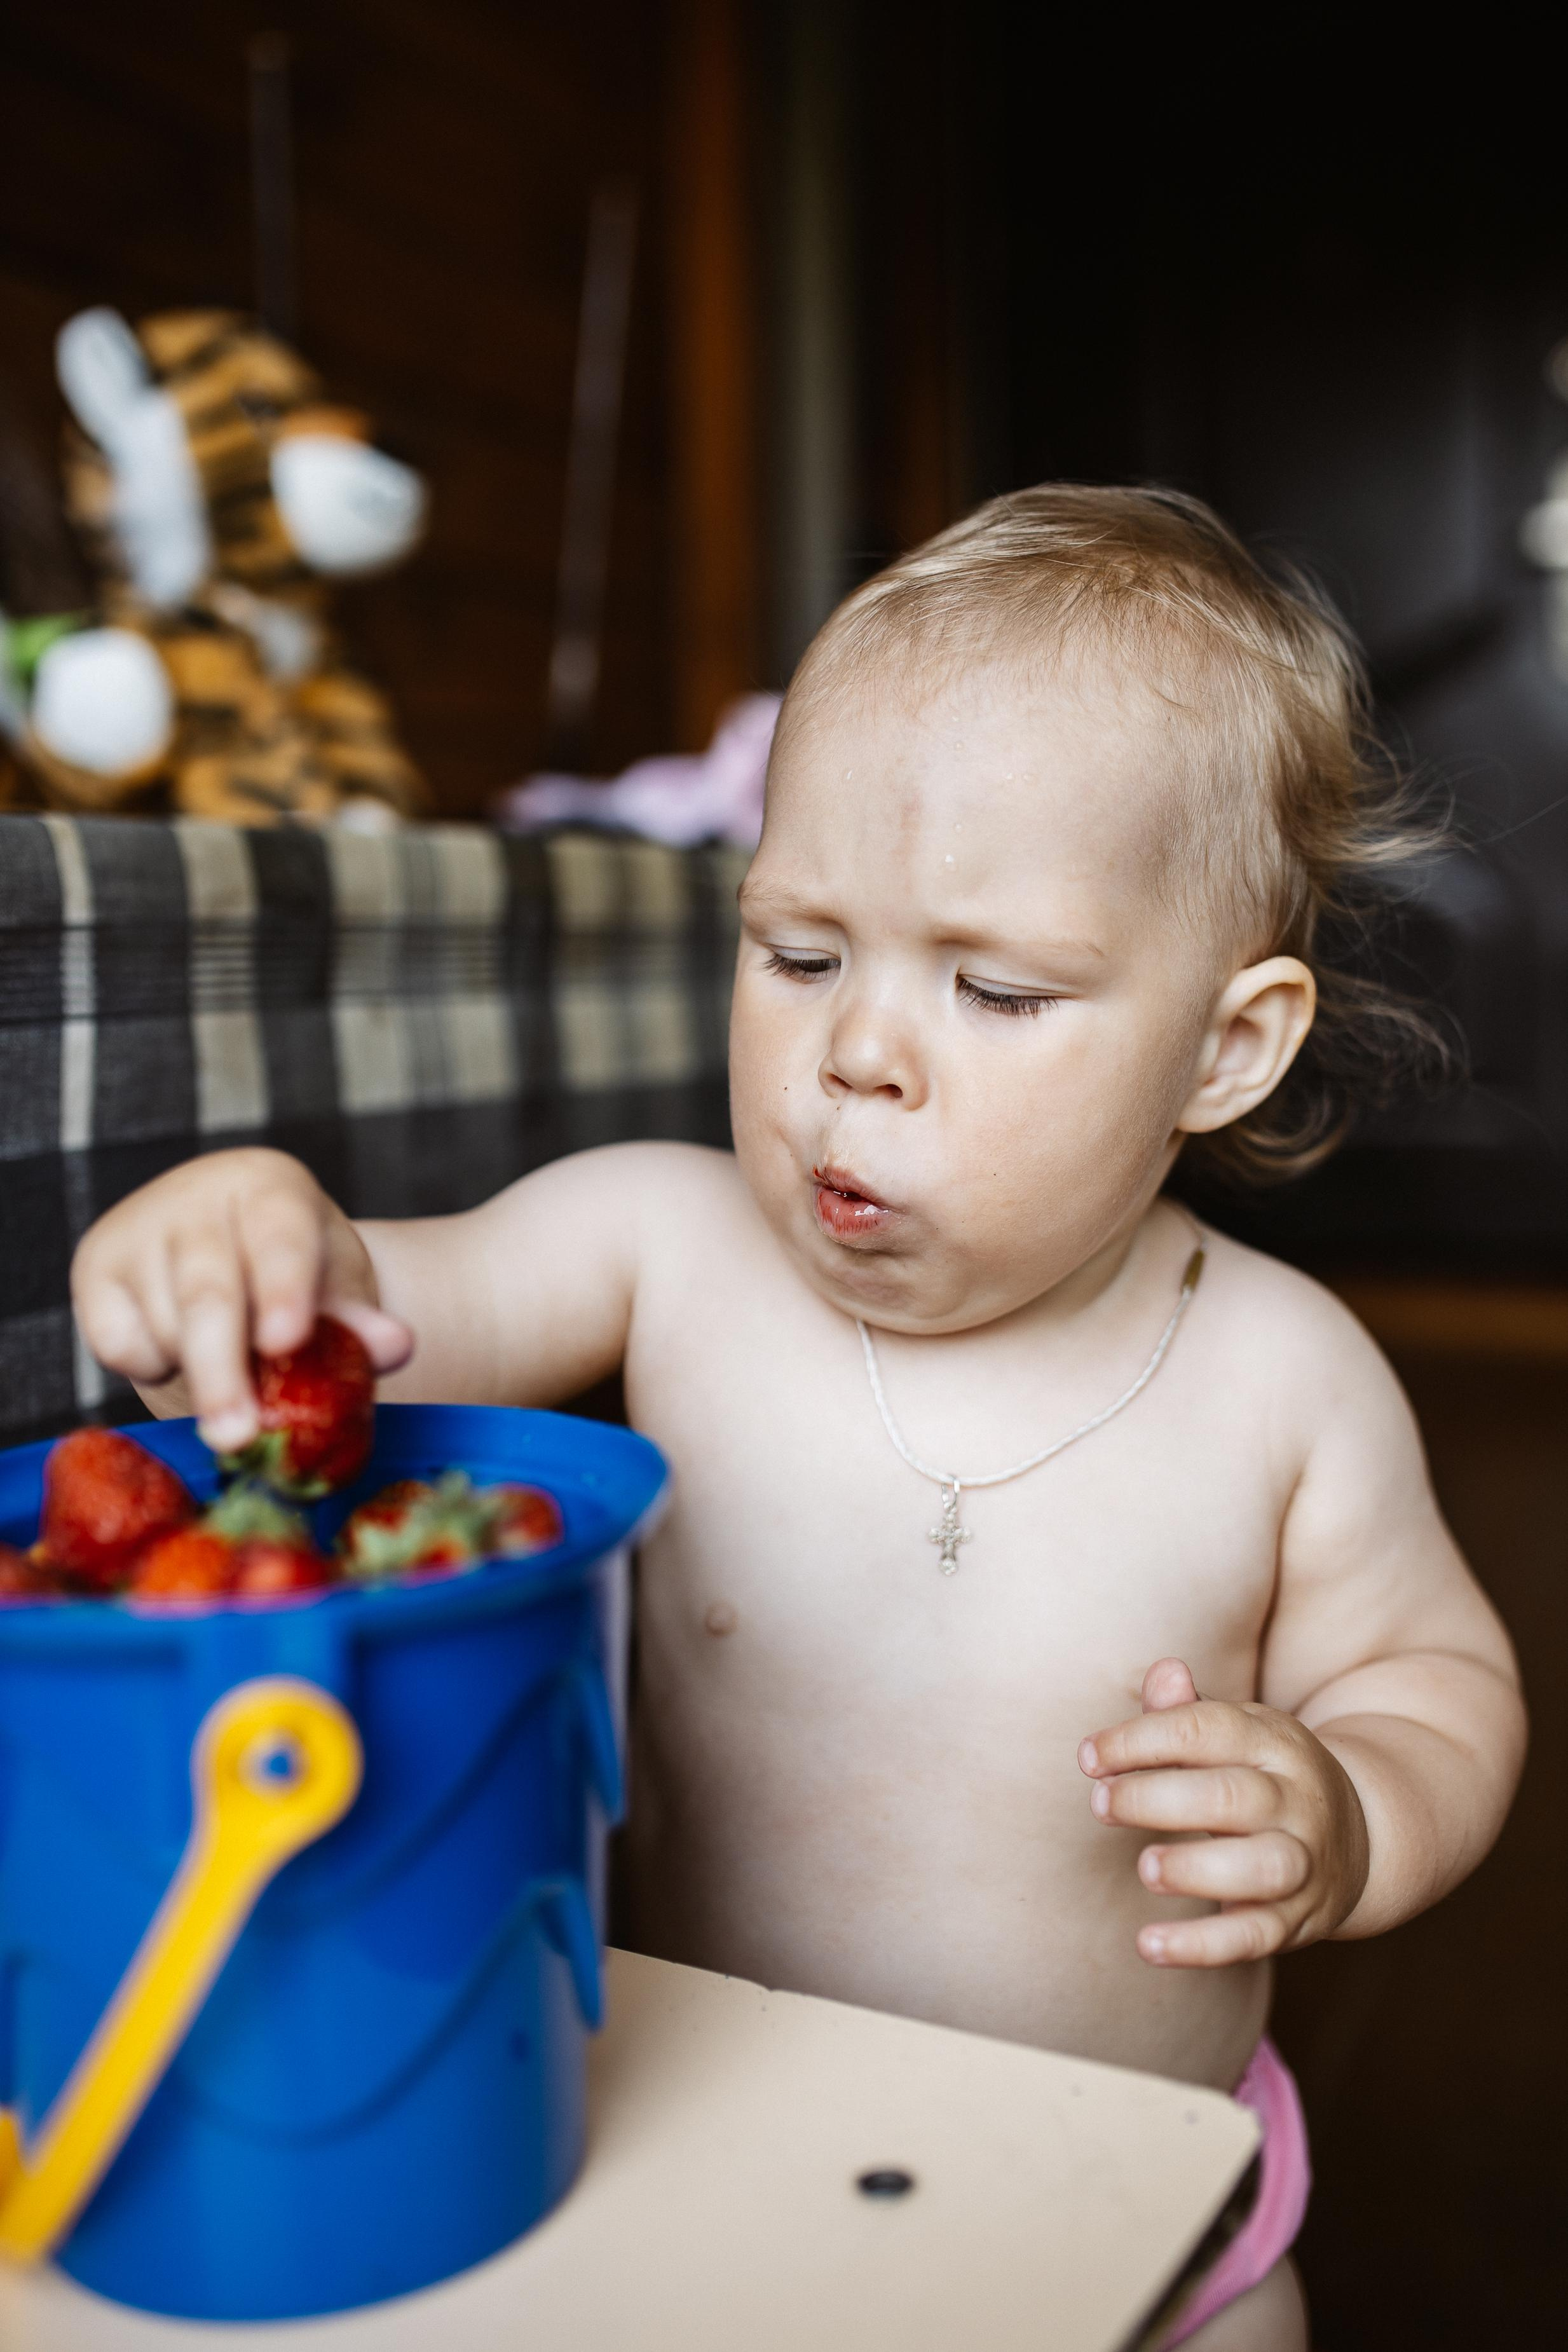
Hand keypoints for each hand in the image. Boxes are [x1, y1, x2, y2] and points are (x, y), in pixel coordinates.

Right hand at [71, 1147, 412, 1449]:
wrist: (231, 1251)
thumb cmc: (295, 1275)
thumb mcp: (335, 1290)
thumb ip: (360, 1322)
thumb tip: (396, 1345)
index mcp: (270, 1186)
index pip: (280, 1238)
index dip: (284, 1290)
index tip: (287, 1341)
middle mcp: (196, 1194)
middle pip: (209, 1295)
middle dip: (224, 1374)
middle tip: (238, 1437)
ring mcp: (137, 1225)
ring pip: (164, 1328)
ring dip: (200, 1374)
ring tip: (232, 1365)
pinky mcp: (93, 1265)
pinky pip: (120, 1344)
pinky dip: (155, 1367)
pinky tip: (181, 1346)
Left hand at [1078, 1657, 1369, 1966]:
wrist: (1361, 1839)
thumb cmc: (1263, 1778)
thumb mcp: (1238, 1735)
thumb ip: (1188, 1711)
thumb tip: (1163, 1672)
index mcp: (1275, 1742)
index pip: (1208, 1729)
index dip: (1142, 1739)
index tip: (1088, 1757)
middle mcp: (1296, 1799)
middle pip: (1231, 1795)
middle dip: (1157, 1798)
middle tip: (1102, 1803)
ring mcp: (1303, 1862)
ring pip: (1260, 1867)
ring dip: (1195, 1868)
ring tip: (1144, 1868)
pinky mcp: (1296, 1920)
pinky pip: (1253, 1937)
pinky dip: (1201, 1946)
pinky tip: (1147, 1945)